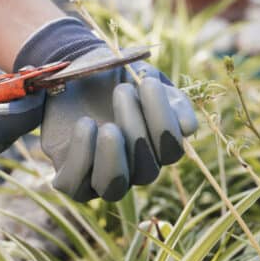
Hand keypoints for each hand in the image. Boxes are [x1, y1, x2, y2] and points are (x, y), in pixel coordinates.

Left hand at [15, 19, 197, 201]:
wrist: (72, 72)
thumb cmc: (114, 76)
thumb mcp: (146, 78)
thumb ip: (172, 99)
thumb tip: (188, 127)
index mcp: (155, 146)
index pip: (171, 151)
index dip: (164, 122)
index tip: (148, 83)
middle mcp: (132, 168)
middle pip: (146, 172)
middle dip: (136, 131)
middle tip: (122, 91)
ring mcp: (100, 177)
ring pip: (113, 189)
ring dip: (113, 157)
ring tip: (107, 126)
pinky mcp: (71, 178)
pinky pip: (76, 187)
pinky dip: (82, 157)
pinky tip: (85, 123)